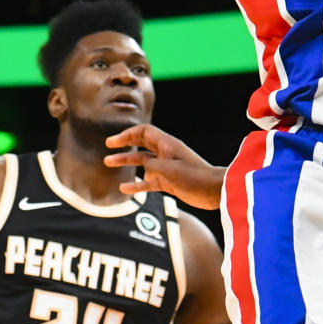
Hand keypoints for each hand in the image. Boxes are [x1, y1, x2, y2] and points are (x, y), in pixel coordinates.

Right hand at [105, 125, 225, 209]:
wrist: (214, 191)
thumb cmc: (195, 177)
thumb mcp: (170, 170)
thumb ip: (153, 166)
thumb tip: (145, 169)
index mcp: (167, 145)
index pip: (144, 132)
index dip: (128, 134)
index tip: (113, 142)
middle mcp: (166, 154)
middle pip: (141, 145)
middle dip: (124, 145)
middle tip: (108, 148)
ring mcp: (167, 168)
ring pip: (142, 163)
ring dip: (127, 162)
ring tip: (108, 163)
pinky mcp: (169, 181)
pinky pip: (148, 181)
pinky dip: (137, 184)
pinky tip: (124, 189)